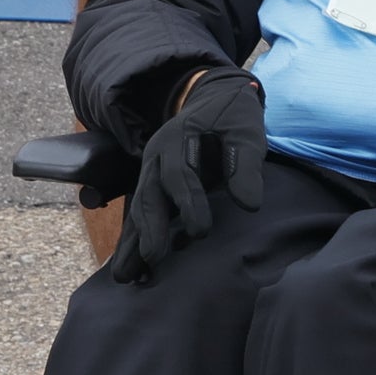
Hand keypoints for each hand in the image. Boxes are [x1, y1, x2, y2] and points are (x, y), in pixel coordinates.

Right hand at [108, 67, 263, 283]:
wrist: (214, 99)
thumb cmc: (232, 116)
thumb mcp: (246, 130)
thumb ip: (246, 164)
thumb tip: (250, 203)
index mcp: (177, 137)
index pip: (179, 173)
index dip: (188, 201)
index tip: (201, 231)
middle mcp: (156, 157)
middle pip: (150, 194)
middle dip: (151, 228)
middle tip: (154, 258)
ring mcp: (150, 173)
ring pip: (139, 208)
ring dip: (134, 241)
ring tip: (125, 275)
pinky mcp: (153, 188)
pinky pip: (140, 215)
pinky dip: (133, 241)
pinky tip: (129, 269)